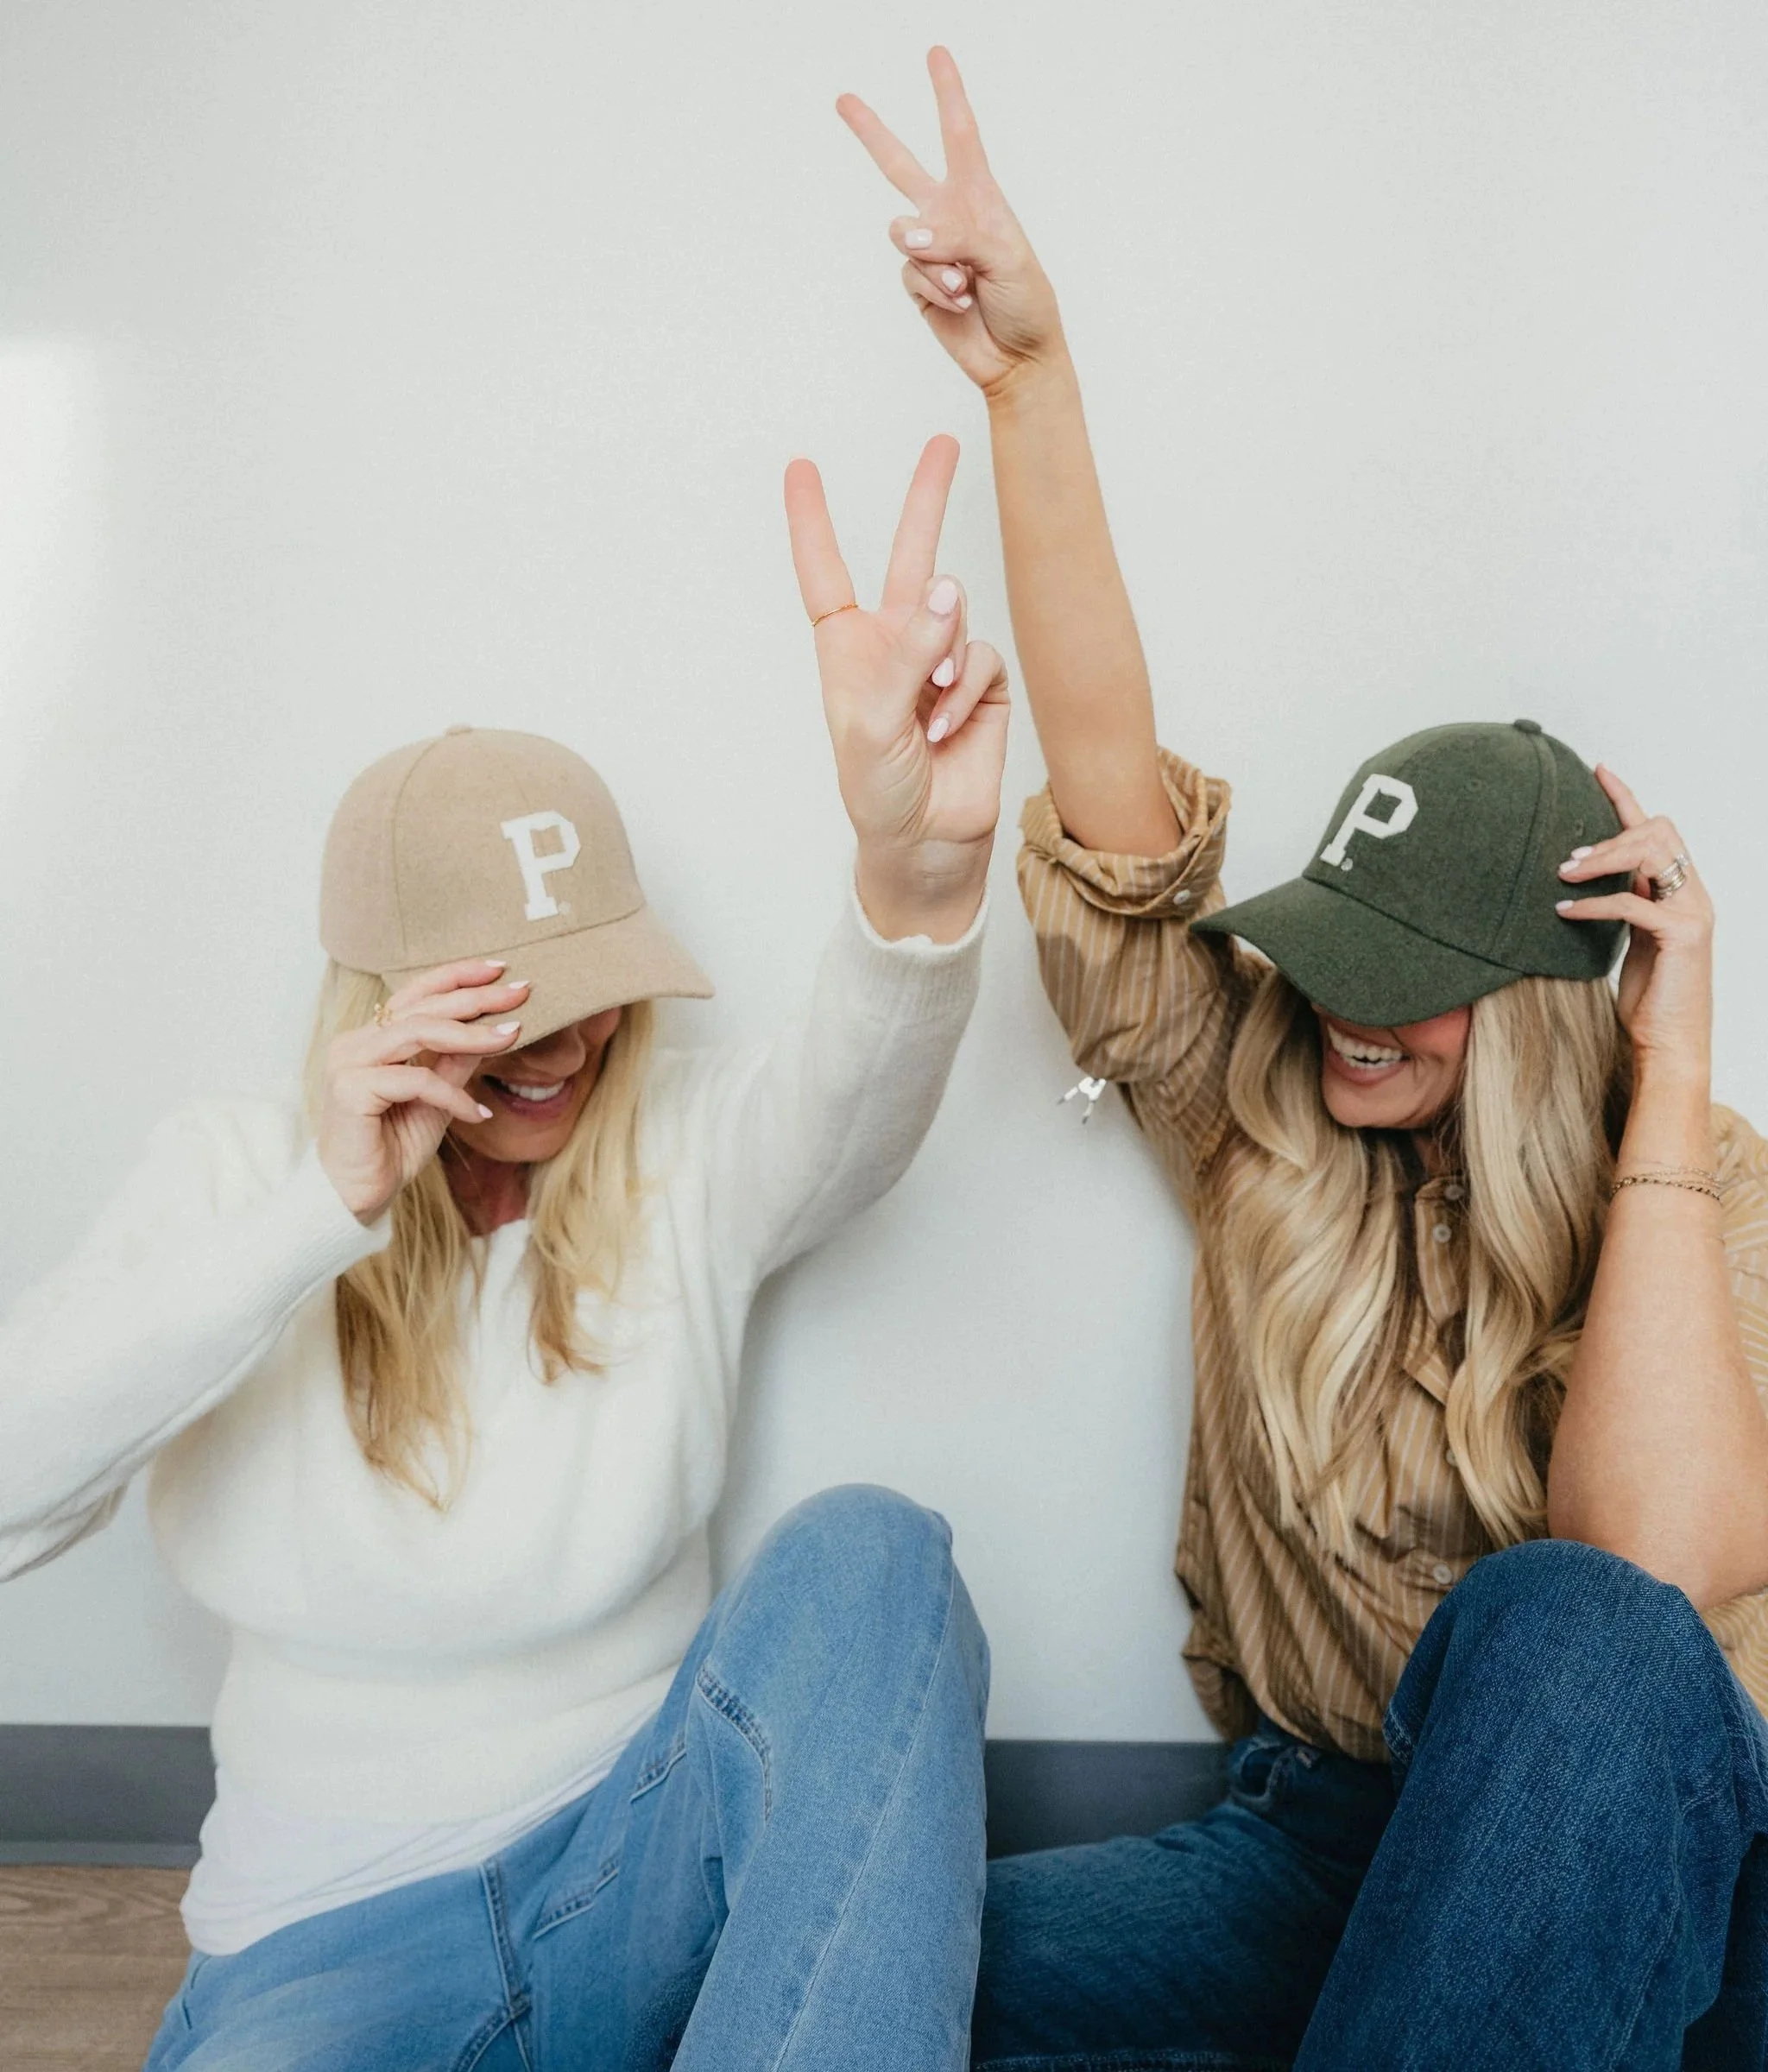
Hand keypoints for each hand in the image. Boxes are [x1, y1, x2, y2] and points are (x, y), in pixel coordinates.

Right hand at [317, 963, 530, 1221]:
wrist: (356, 1196)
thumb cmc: (392, 1147)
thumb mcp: (437, 1098)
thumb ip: (456, 1063)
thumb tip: (495, 1029)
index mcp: (373, 1038)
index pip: (417, 994)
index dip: (457, 977)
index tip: (501, 969)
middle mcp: (356, 1042)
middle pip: (422, 1007)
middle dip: (476, 997)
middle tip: (520, 992)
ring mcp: (349, 1063)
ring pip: (417, 1032)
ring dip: (471, 1034)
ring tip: (510, 1036)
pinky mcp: (351, 1089)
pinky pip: (415, 1081)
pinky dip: (453, 1096)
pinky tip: (478, 1114)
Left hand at [784, 434, 1007, 937]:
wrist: (927, 844)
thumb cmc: (878, 791)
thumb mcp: (874, 723)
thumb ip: (908, 651)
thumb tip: (951, 587)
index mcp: (847, 648)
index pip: (825, 571)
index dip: (812, 520)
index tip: (801, 467)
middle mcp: (895, 644)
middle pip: (910, 557)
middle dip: (927, 499)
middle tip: (944, 443)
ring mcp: (942, 662)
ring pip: (956, 617)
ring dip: (942, 659)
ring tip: (928, 711)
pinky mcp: (983, 686)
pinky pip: (983, 658)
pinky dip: (966, 689)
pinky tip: (951, 725)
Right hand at [838, 47, 1063, 396]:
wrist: (1017, 356)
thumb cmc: (1026, 302)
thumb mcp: (1006, 257)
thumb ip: (958, 236)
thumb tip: (912, 238)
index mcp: (979, 196)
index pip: (959, 135)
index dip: (947, 93)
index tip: (936, 54)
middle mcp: (948, 216)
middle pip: (899, 165)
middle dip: (871, 133)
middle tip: (844, 101)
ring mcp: (930, 250)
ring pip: (903, 234)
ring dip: (935, 262)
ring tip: (966, 285)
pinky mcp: (917, 284)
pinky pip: (910, 273)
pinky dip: (936, 289)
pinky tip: (961, 303)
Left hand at [1556, 767, 1712, 1082]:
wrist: (1670, 1044)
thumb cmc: (1651, 998)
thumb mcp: (1632, 942)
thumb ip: (1623, 906)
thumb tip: (1583, 879)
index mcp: (1678, 892)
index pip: (1655, 830)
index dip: (1627, 797)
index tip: (1599, 770)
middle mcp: (1692, 894)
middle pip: (1657, 830)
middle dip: (1610, 834)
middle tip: (1567, 858)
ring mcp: (1693, 912)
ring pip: (1650, 854)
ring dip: (1602, 858)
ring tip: (1563, 873)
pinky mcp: (1683, 935)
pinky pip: (1632, 902)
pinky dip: (1594, 902)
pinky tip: (1564, 910)